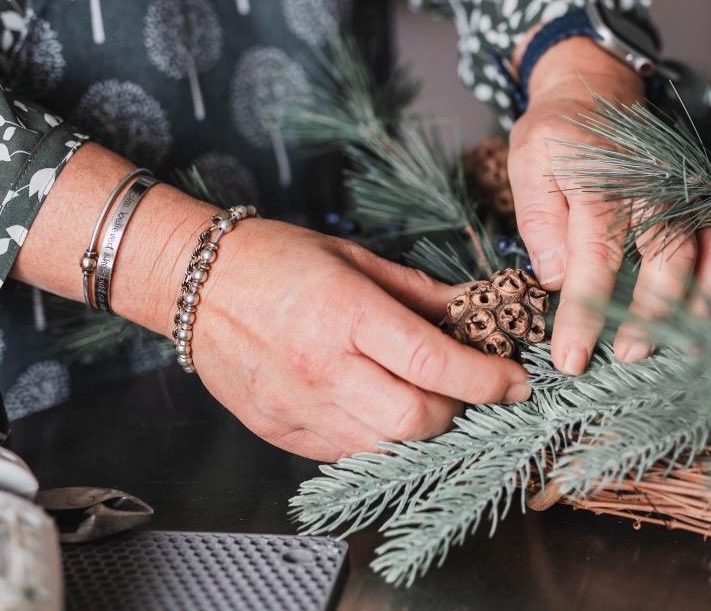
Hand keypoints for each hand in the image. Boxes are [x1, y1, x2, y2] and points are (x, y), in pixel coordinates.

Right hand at [188, 219, 531, 460]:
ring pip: (386, 447)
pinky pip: (348, 453)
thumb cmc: (277, 260)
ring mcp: (299, 406)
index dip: (487, 379)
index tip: (515, 381)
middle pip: (417, 420)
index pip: (434, 364)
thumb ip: (420, 293)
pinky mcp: (280, 431)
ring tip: (425, 398)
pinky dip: (377, 438)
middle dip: (458, 410)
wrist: (195, 282)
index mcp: (346, 314)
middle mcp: (323, 367)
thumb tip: (476, 310)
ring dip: (420, 429)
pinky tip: (378, 406)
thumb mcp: (355, 259)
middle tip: (466, 389)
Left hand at [507, 36, 710, 374]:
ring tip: (682, 346)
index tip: (571, 358)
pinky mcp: (696, 199)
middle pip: (663, 261)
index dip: (585, 315)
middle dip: (650, 317)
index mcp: (602, 184)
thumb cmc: (557, 134)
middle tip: (630, 356)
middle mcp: (651, 189)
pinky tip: (710, 307)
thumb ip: (540, 218)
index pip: (594, 260)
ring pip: (701, 253)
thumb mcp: (529, 161)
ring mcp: (681, 193)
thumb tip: (555, 278)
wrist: (597, 89)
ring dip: (695, 303)